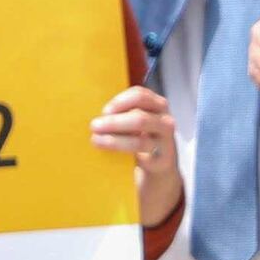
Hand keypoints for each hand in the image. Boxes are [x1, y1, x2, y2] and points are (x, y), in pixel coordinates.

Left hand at [93, 84, 181, 223]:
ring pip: (140, 141)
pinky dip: (123, 154)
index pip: (140, 95)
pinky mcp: (162, 161)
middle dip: (114, 122)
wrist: (160, 163)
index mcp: (157, 104)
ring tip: (96, 141)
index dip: (120, 101)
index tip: (104, 111)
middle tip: (94, 126)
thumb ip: (122, 113)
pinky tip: (109, 154)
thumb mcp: (135, 119)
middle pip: (140, 118)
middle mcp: (165, 121)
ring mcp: (166, 142)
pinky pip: (141, 158)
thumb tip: (92, 111)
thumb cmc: (141, 135)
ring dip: (114, 141)